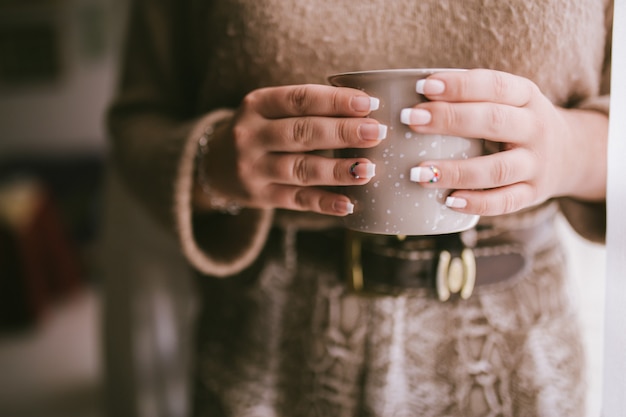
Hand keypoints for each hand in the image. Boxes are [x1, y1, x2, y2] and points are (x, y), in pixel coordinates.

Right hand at [197, 84, 386, 214]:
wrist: (213, 163)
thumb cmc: (260, 130)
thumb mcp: (270, 110)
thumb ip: (307, 108)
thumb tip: (366, 110)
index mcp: (257, 104)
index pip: (299, 98)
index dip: (335, 101)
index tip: (369, 103)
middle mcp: (251, 135)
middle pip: (301, 133)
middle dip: (342, 132)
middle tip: (376, 133)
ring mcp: (253, 168)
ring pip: (300, 169)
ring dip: (336, 170)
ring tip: (368, 169)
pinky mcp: (260, 196)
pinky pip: (296, 200)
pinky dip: (324, 203)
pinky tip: (348, 204)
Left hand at [403, 69, 607, 215]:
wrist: (570, 154)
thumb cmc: (516, 122)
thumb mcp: (508, 100)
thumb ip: (471, 98)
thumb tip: (407, 99)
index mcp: (526, 96)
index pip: (494, 85)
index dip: (459, 85)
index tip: (423, 87)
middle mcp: (535, 128)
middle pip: (493, 121)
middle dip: (449, 119)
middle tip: (411, 120)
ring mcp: (536, 164)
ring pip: (497, 169)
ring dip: (456, 171)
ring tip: (418, 172)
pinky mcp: (533, 194)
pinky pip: (505, 202)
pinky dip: (477, 203)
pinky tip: (449, 200)